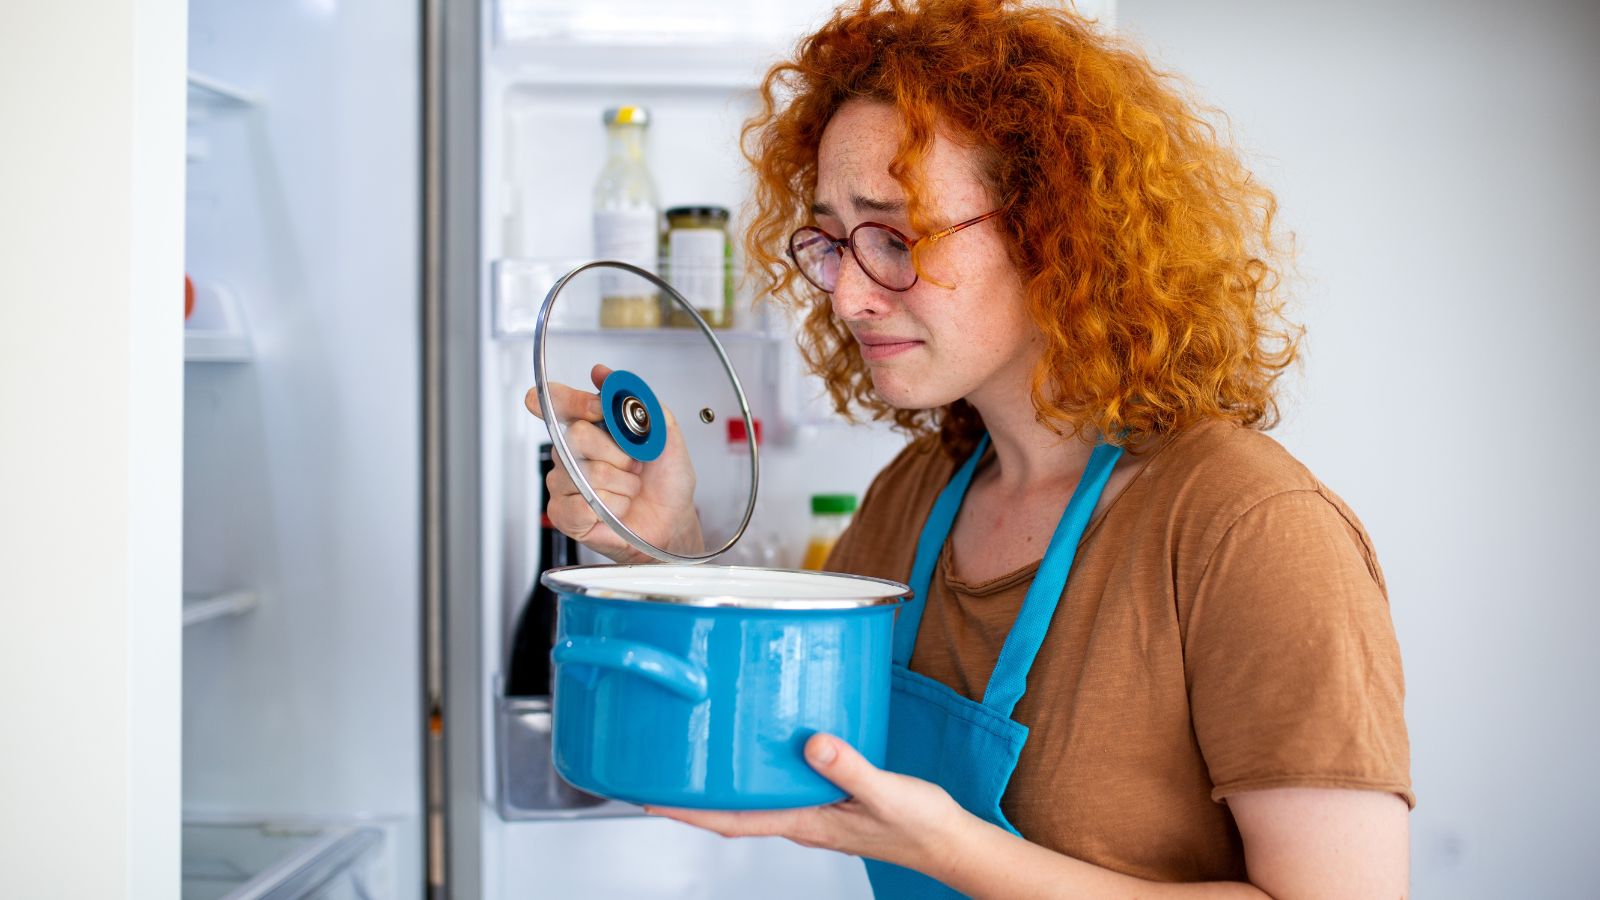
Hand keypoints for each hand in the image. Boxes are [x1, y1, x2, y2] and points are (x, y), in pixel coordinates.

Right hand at [525, 363, 702, 562]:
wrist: (673, 520)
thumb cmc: (666, 480)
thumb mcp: (665, 433)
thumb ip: (637, 400)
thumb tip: (604, 374)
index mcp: (591, 428)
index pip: (560, 402)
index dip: (575, 400)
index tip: (599, 408)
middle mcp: (572, 453)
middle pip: (577, 435)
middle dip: (618, 453)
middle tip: (633, 466)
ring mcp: (565, 483)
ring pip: (585, 474)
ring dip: (621, 486)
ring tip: (628, 490)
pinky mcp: (565, 513)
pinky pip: (579, 505)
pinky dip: (609, 507)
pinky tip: (615, 509)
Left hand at [646, 733, 978, 876]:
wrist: (949, 843)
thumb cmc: (920, 827)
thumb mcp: (885, 793)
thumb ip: (850, 767)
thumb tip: (813, 743)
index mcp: (806, 822)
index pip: (731, 820)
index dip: (687, 810)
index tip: (649, 797)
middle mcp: (802, 819)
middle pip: (732, 810)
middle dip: (693, 795)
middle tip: (659, 768)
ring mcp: (814, 812)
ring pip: (755, 797)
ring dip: (723, 783)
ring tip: (697, 755)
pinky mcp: (830, 799)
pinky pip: (782, 785)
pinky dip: (761, 770)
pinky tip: (764, 746)